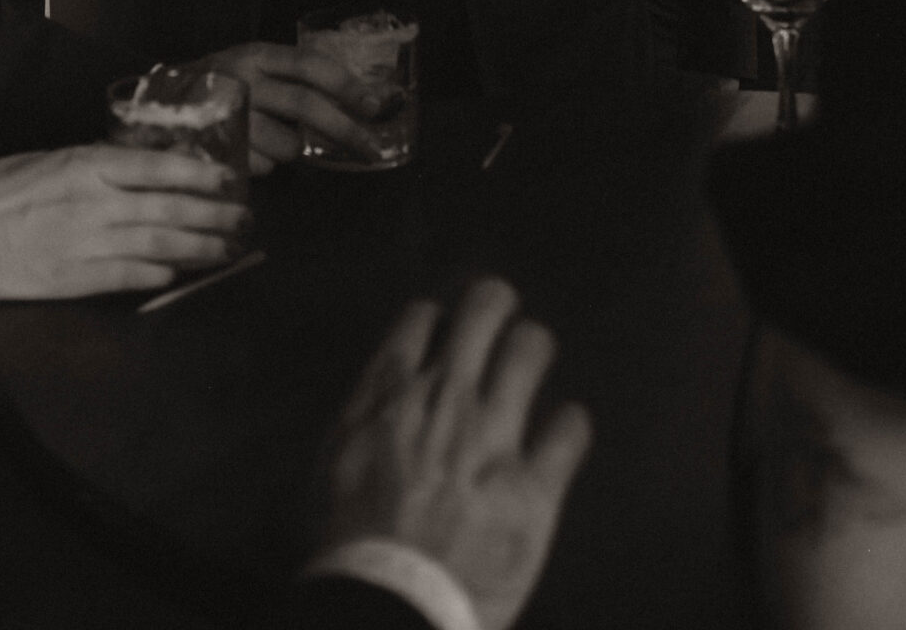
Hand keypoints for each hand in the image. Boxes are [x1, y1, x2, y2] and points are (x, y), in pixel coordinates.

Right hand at [0, 144, 249, 300]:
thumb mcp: (47, 160)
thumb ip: (93, 163)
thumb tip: (139, 165)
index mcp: (85, 166)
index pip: (156, 166)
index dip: (198, 172)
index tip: (228, 178)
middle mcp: (92, 203)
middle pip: (168, 207)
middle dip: (213, 214)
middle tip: (244, 217)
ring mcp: (84, 244)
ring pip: (157, 243)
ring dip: (198, 247)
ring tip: (227, 248)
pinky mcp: (73, 279)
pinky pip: (128, 276)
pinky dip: (159, 273)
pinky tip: (180, 272)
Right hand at [202, 38, 398, 171]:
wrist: (156, 105)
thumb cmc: (216, 84)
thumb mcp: (250, 66)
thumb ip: (289, 78)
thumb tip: (351, 102)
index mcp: (256, 54)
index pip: (310, 64)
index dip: (346, 84)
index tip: (375, 105)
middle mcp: (242, 79)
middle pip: (305, 104)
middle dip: (344, 129)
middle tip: (370, 150)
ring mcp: (228, 115)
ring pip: (287, 145)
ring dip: (292, 150)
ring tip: (271, 140)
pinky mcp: (217, 148)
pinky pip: (263, 167)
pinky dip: (265, 165)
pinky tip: (248, 152)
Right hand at [312, 278, 592, 629]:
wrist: (388, 604)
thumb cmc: (349, 543)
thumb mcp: (335, 459)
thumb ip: (367, 409)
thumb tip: (389, 381)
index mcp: (391, 393)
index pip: (423, 316)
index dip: (438, 320)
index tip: (444, 334)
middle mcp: (447, 399)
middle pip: (486, 307)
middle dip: (495, 306)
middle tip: (499, 324)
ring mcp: (494, 439)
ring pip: (532, 349)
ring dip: (533, 350)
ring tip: (533, 361)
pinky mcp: (534, 489)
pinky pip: (570, 428)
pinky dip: (568, 426)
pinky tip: (562, 433)